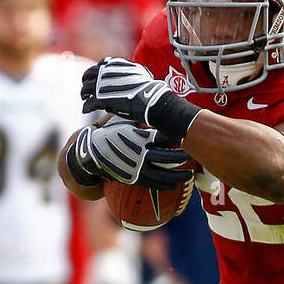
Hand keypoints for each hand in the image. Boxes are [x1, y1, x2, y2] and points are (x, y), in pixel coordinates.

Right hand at [68, 117, 193, 189]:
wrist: (90, 153)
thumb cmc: (108, 133)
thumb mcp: (121, 120)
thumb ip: (136, 114)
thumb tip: (148, 99)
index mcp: (137, 137)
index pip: (162, 136)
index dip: (176, 136)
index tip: (187, 134)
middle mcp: (138, 153)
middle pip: (166, 156)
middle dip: (181, 156)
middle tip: (193, 154)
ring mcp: (136, 167)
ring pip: (162, 173)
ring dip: (178, 174)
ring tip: (190, 174)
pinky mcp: (133, 178)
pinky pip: (153, 183)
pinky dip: (166, 183)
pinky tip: (176, 184)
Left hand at [81, 57, 168, 121]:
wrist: (149, 99)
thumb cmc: (148, 88)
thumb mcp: (140, 72)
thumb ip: (130, 70)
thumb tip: (130, 72)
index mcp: (115, 64)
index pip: (101, 64)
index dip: (97, 72)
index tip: (96, 78)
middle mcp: (105, 72)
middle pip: (88, 75)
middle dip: (86, 82)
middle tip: (86, 89)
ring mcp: (101, 85)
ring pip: (85, 89)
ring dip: (83, 94)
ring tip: (84, 99)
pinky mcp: (100, 99)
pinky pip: (88, 103)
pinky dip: (86, 107)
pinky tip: (86, 110)